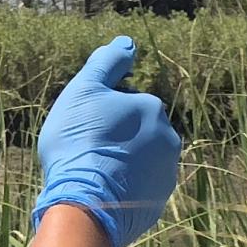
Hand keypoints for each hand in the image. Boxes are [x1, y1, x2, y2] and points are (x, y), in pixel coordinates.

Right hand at [32, 36, 182, 246]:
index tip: (83, 126)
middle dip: (116, 136)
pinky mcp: (158, 203)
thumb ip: (107, 62)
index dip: (99, 110)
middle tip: (87, 150)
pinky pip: (140, 188)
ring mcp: (166, 173)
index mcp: (152, 108)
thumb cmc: (79, 142)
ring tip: (95, 173)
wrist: (83, 205)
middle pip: (136, 131)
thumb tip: (127, 42)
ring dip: (121, 162)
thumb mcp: (84, 90)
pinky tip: (103, 192)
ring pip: (140, 160)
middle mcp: (168, 138)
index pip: (124, 101)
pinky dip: (125, 187)